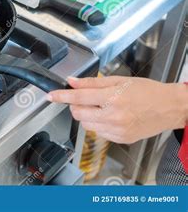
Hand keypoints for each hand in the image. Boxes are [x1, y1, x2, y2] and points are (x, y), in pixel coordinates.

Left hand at [48, 76, 187, 143]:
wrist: (169, 107)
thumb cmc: (147, 91)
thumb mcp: (119, 80)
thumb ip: (92, 82)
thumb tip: (72, 81)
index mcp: (113, 97)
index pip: (78, 97)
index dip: (61, 96)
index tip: (50, 96)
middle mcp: (114, 116)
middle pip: (78, 113)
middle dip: (76, 106)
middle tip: (85, 99)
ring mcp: (117, 130)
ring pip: (86, 124)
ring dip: (87, 115)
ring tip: (103, 107)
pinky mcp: (121, 139)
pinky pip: (98, 133)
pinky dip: (98, 124)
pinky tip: (110, 117)